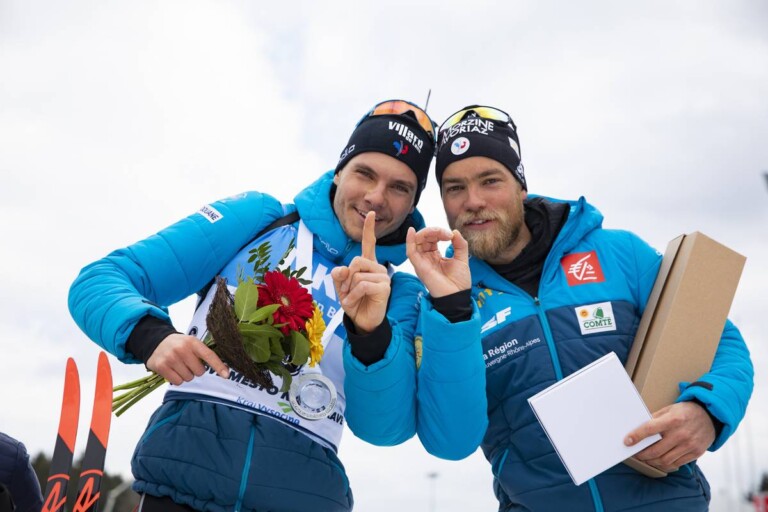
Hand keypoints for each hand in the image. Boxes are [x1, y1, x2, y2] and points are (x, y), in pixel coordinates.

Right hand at [147, 333, 229, 384]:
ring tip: (179, 366)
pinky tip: (173, 370)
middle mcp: (182, 349)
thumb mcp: (192, 343)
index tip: (226, 375)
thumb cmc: (179, 345)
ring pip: (188, 378)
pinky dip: (177, 379)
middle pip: (199, 372)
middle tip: (188, 363)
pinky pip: (177, 382)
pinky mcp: (161, 366)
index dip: (218, 366)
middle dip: (196, 370)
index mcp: (192, 342)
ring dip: (186, 375)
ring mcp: (171, 358)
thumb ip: (204, 354)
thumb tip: (223, 370)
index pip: (209, 355)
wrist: (156, 341)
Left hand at [331, 211, 390, 333]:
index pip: (369, 244)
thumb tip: (342, 269)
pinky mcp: (384, 288)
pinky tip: (354, 302)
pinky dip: (353, 296)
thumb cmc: (354, 302)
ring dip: (349, 289)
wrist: (361, 321)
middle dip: (346, 277)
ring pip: (358, 274)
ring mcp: (383, 277)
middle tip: (346, 291)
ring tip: (352, 298)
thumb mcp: (341, 287)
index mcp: (368, 265)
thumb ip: (339, 276)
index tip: (371, 214)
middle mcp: (377, 268)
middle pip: (356, 260)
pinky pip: (362, 285)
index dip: (369, 229)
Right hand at [406, 226, 469, 297]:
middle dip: (434, 231)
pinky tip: (411, 231)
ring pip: (416, 242)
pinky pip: (410, 252)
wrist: (458, 296)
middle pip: (423, 238)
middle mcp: (426, 258)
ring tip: (438, 232)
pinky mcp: (419, 267)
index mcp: (435, 256)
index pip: (432, 238)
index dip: (440, 232)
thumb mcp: (462, 258)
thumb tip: (455, 231)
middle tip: (446, 234)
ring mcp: (422, 262)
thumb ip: (460, 244)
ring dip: (426, 233)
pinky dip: (409, 241)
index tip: (451, 235)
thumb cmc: (459, 281)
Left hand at [624, 401, 715, 472]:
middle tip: (636, 453)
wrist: (711, 416)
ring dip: (652, 461)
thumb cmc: (686, 411)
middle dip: (642, 454)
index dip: (637, 436)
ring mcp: (689, 445)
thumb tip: (638, 427)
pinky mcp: (696, 453)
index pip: (650, 429)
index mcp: (673, 420)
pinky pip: (676, 464)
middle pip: (656, 450)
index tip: (627, 441)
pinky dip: (665, 465)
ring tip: (646, 458)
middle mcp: (681, 434)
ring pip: (665, 460)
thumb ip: (655, 418)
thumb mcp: (669, 409)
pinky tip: (659, 461)